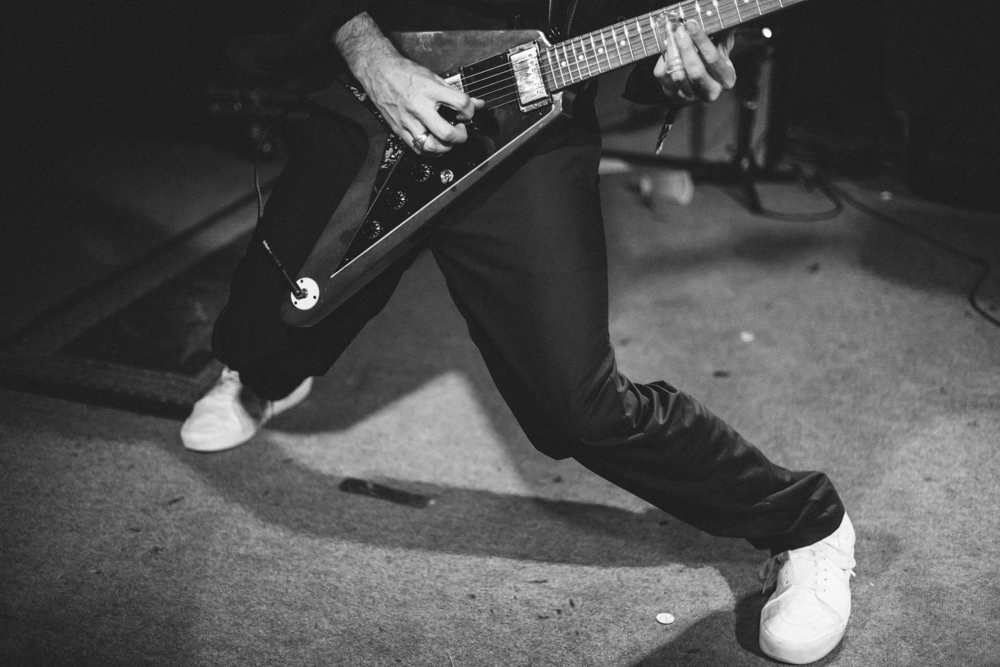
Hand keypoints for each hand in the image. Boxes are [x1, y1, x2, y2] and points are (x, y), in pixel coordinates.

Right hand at [335, 14, 483, 154]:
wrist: (378, 72)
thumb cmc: (404, 73)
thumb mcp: (433, 78)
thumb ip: (455, 93)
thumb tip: (476, 103)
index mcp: (429, 90)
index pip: (460, 104)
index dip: (470, 111)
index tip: (467, 112)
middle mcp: (418, 107)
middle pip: (447, 133)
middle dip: (460, 136)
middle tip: (460, 130)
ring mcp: (407, 121)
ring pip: (432, 146)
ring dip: (445, 147)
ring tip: (448, 139)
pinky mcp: (399, 130)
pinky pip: (418, 149)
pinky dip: (431, 150)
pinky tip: (435, 143)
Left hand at [654, 21, 736, 103]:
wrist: (700, 85)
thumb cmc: (712, 62)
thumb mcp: (722, 49)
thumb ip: (723, 36)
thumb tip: (723, 21)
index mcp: (726, 78)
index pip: (713, 58)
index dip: (701, 40)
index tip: (691, 25)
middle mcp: (711, 92)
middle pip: (695, 71)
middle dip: (686, 48)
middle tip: (679, 31)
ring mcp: (691, 97)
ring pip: (678, 75)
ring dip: (673, 54)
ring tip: (671, 37)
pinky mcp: (674, 96)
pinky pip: (664, 76)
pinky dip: (663, 60)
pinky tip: (667, 49)